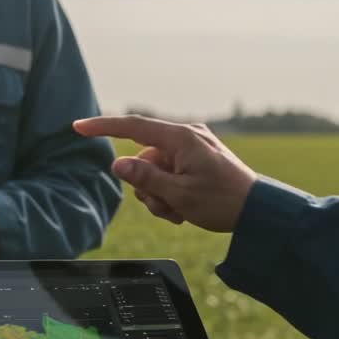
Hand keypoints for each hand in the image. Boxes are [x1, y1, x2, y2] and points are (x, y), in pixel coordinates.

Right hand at [74, 116, 258, 232]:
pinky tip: (186, 208)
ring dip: (159, 196)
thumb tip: (118, 164)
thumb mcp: (178, 195)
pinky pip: (168, 175)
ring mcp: (192, 148)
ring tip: (180, 211)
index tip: (78, 127)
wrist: (259, 211)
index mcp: (181, 138)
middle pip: (142, 160)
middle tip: (168, 208)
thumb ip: (145, 178)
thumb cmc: (223, 201)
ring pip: (153, 172)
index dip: (103, 127)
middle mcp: (186, 137)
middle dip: (147, 188)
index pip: (132, 127)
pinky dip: (170, 194)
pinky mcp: (196, 160)